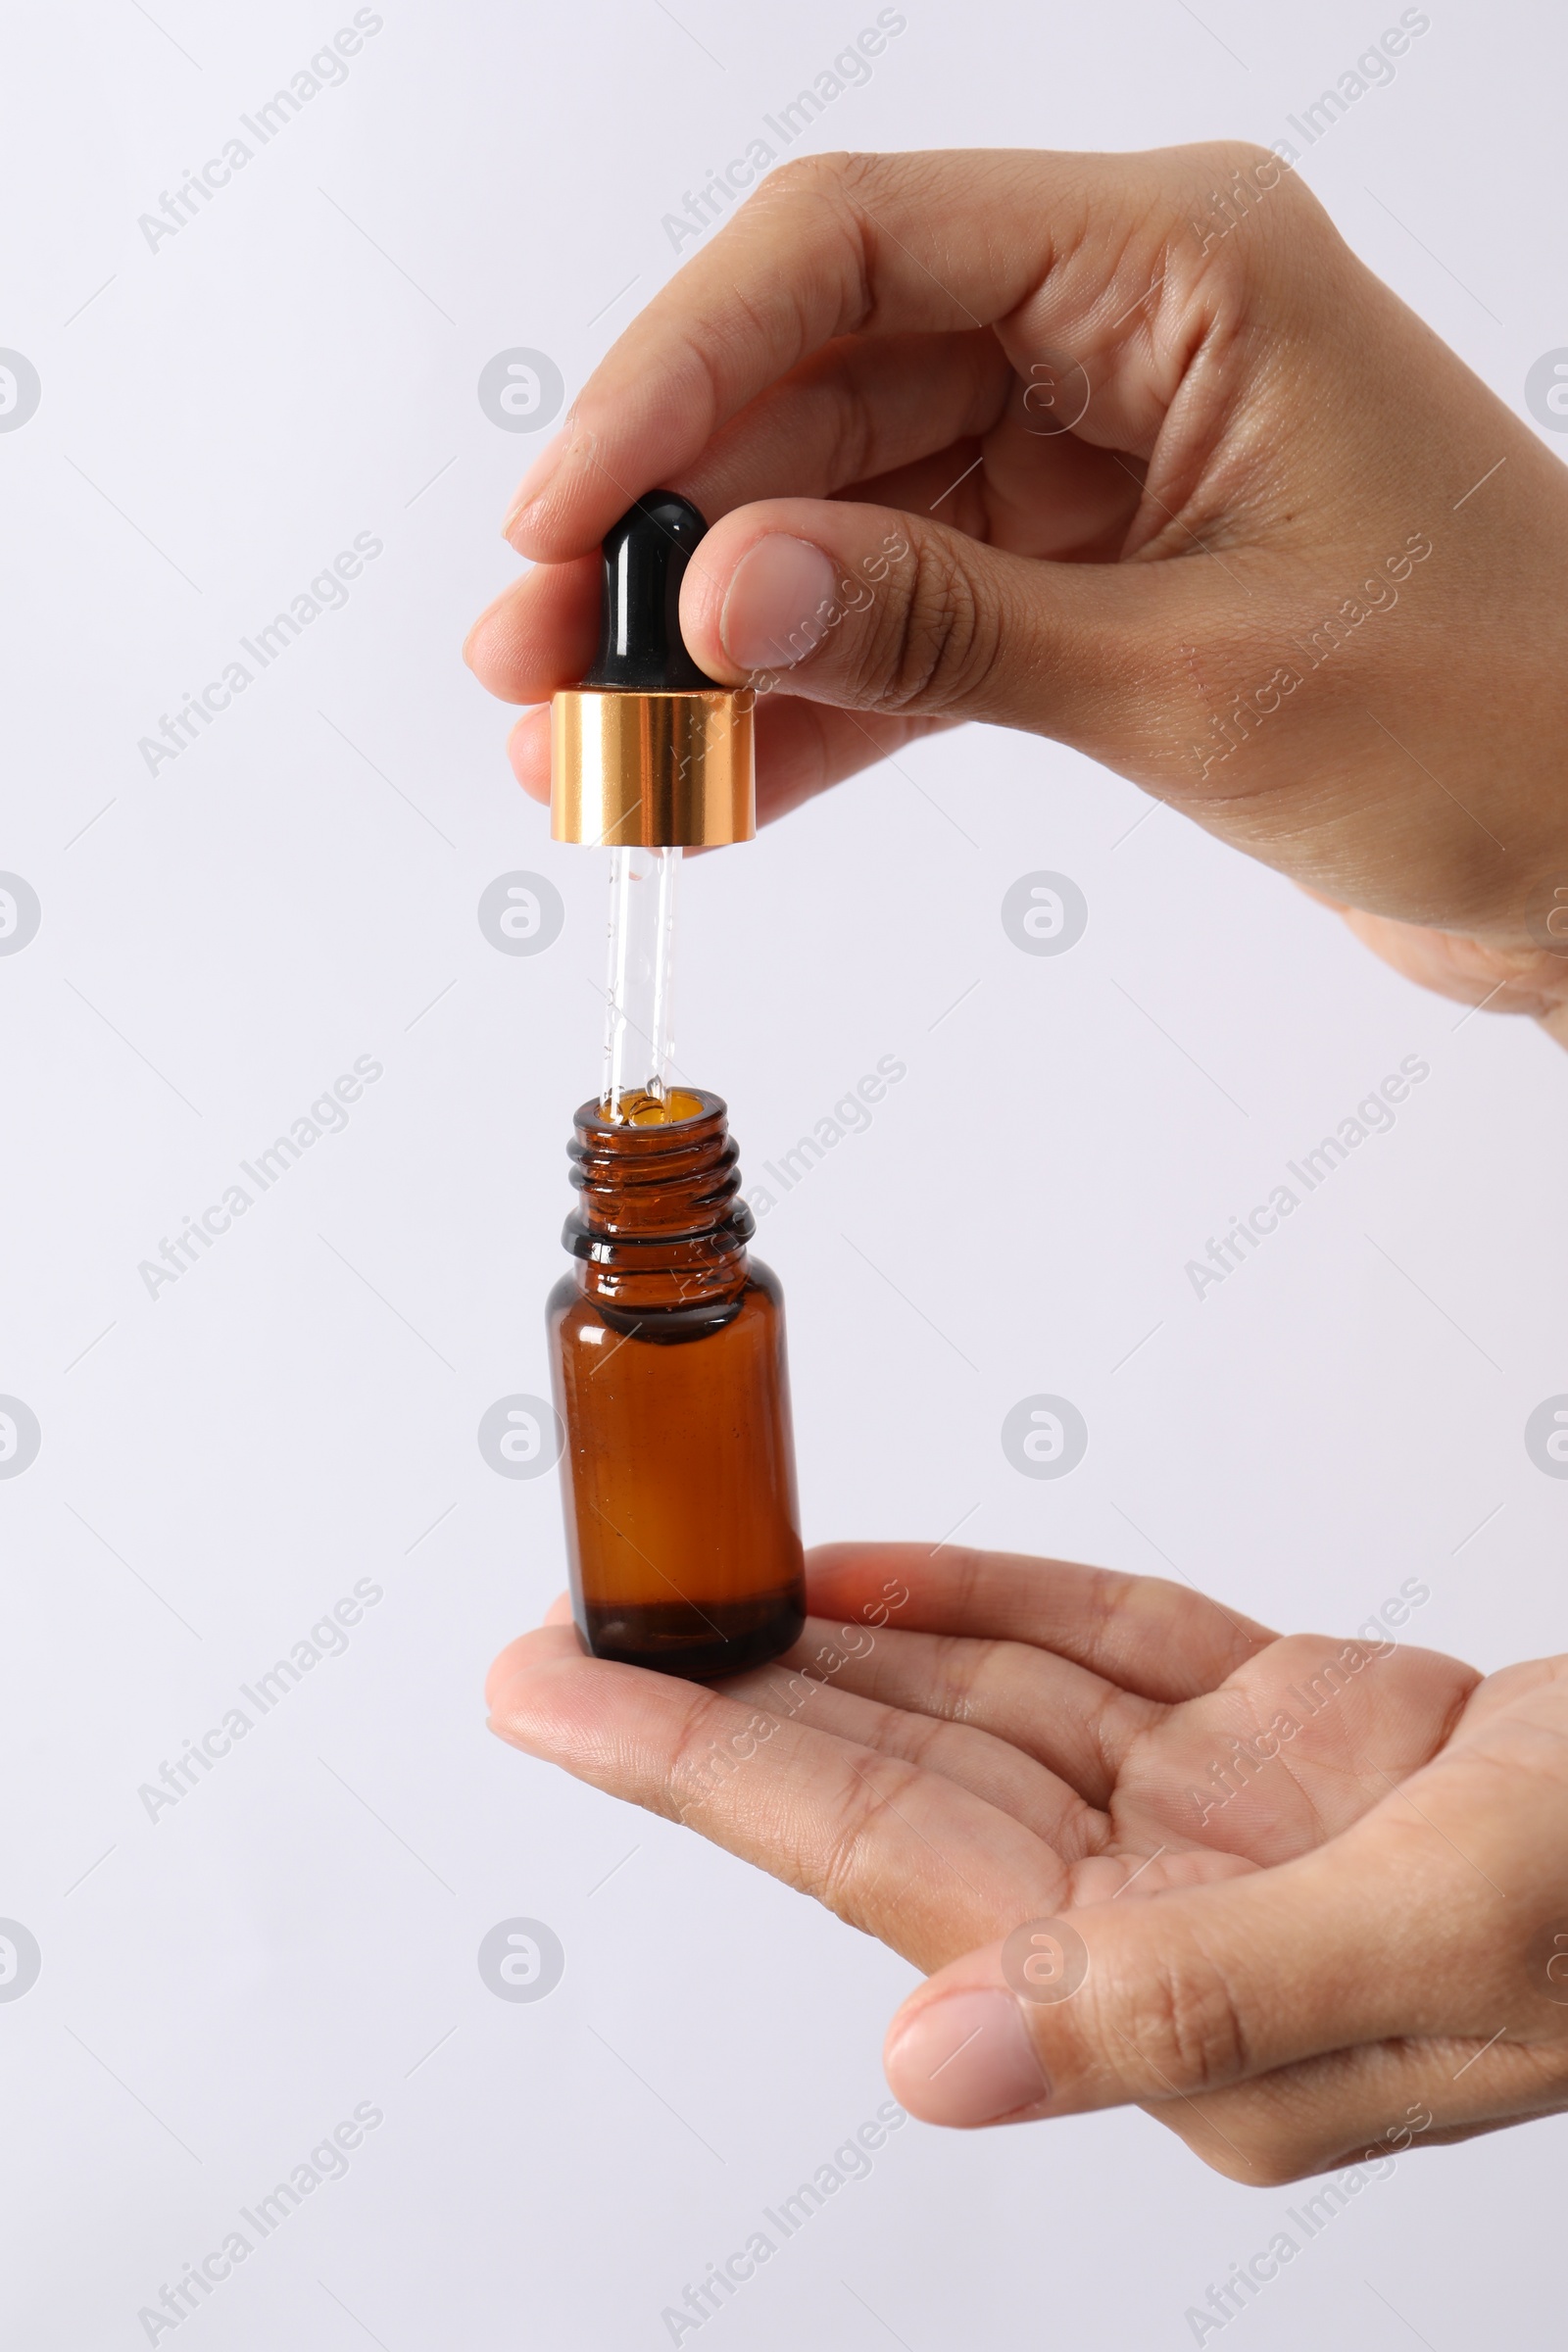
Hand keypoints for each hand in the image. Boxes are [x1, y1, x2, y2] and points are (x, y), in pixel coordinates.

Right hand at [464, 144, 1567, 1044]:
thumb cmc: (1502, 727)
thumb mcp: (1200, 678)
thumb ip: (943, 627)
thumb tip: (721, 594)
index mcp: (1180, 266)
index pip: (854, 255)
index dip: (676, 379)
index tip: (561, 518)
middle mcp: (1127, 331)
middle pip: (823, 384)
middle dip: (667, 527)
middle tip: (532, 658)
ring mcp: (1104, 456)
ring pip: (848, 512)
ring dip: (719, 633)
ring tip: (584, 747)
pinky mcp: (1095, 578)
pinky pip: (912, 617)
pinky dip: (817, 699)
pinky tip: (716, 779)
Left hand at [486, 1545, 1567, 2180]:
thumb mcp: (1439, 1931)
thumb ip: (1190, 1996)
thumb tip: (928, 2057)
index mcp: (1181, 2007)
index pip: (885, 1862)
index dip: (704, 1765)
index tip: (561, 1691)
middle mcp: (1171, 1921)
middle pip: (900, 1780)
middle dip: (726, 1695)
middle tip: (576, 1618)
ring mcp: (1222, 1824)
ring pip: (982, 1703)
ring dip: (843, 1634)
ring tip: (701, 1567)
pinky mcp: (1279, 1737)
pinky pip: (1096, 1655)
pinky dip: (991, 1598)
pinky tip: (878, 1570)